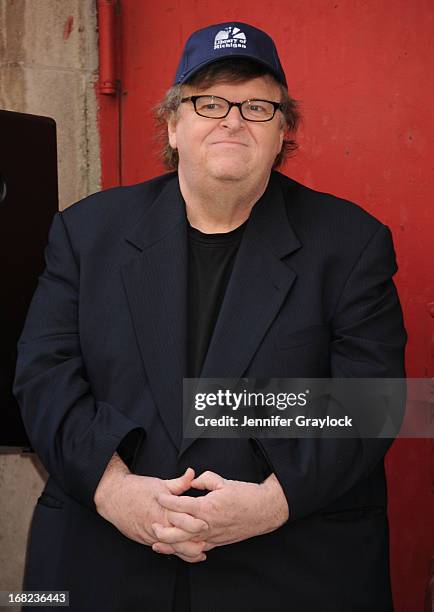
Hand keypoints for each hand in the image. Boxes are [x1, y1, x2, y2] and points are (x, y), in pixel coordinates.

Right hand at [95, 457, 208, 561]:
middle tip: (207, 543)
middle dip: (194, 544)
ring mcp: (150, 534)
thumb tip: (192, 473)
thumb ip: (179, 483)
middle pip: (179, 540)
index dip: (196, 524)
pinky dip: (173, 551)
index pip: (183, 520)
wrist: (114, 497)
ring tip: (200, 552)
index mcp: (163, 509)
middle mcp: (157, 524)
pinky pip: (162, 548)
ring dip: (186, 552)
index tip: (207, 524)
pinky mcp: (145, 539)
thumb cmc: (137, 488)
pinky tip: (183, 552)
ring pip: (171, 548)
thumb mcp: (160, 483)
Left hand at [152, 471, 288, 554]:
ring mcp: (213, 536)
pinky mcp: (218, 542)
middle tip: (152, 523)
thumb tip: (191, 481)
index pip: (181, 505)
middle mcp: (208, 524)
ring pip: (187, 544)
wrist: (263, 510)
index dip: (168, 500)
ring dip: (170, 544)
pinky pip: (198, 549)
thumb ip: (204, 480)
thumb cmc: (245, 495)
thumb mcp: (223, 481)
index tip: (158, 496)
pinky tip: (176, 549)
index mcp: (208, 507)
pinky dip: (185, 550)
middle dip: (163, 528)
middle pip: (179, 531)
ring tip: (157, 541)